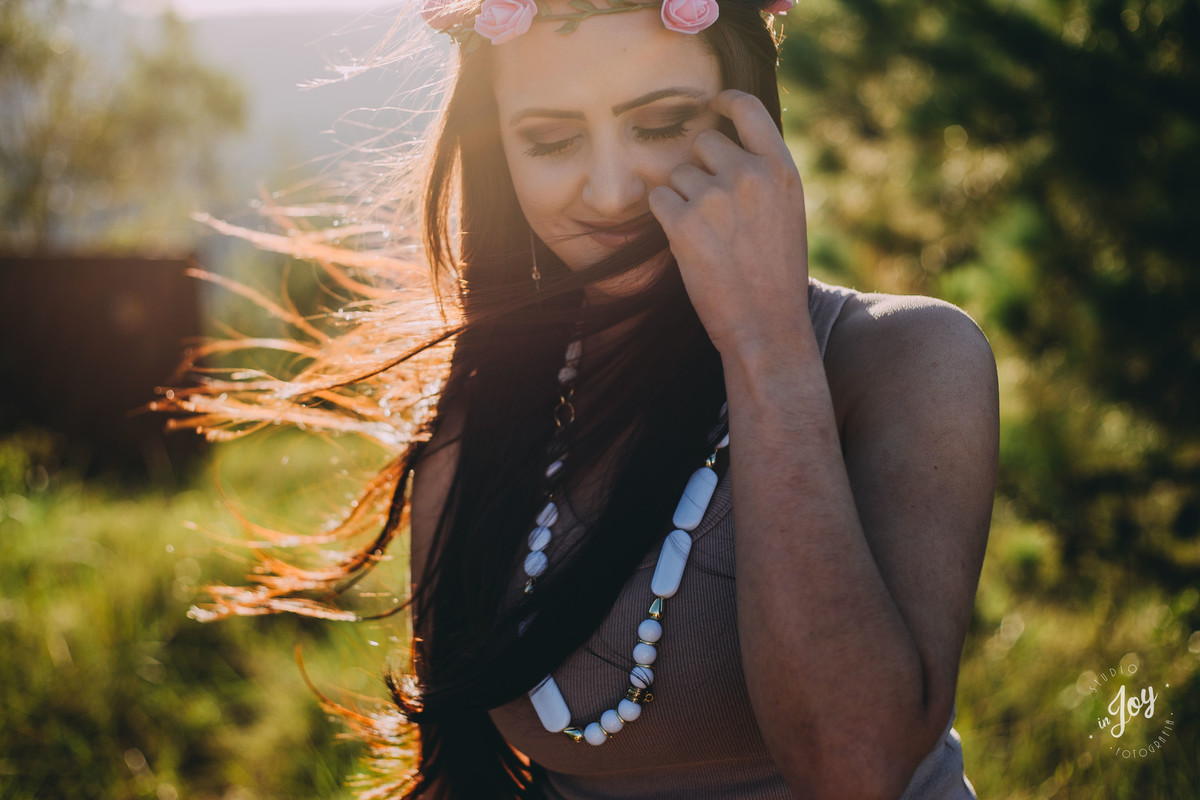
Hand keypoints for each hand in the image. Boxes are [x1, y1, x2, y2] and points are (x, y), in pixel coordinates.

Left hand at [649, 90, 810, 357]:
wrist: (766, 326)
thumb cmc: (776, 275)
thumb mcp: (788, 213)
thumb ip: (763, 174)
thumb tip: (725, 144)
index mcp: (781, 171)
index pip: (748, 110)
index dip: (724, 102)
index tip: (711, 104)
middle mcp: (749, 176)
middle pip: (703, 142)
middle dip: (700, 168)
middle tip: (714, 211)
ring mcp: (715, 198)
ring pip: (677, 174)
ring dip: (682, 198)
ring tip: (708, 236)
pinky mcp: (684, 224)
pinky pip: (657, 199)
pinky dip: (664, 218)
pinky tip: (687, 243)